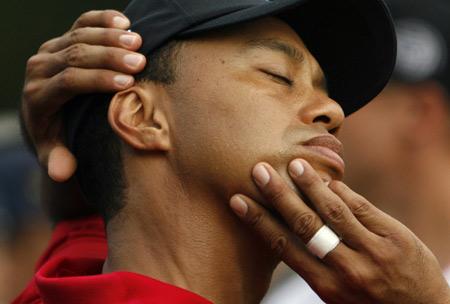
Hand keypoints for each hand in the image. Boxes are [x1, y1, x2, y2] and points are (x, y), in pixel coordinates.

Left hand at [22, 10, 145, 181]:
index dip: (98, 79)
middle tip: (140, 60)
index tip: (127, 82)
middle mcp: (39, 68)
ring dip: (110, 36)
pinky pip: (81, 23)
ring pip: (80, 35)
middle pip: (76, 55)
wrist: (44, 114)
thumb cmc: (57, 136)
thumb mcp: (54, 152)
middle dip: (110, 57)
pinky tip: (124, 21)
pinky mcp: (61, 40)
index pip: (69, 81)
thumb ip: (56, 161)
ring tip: (138, 41)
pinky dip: (102, 19)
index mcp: (39, 96)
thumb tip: (61, 173)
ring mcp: (50, 50)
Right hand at [229, 159, 449, 303]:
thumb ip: (318, 266)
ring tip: (295, 164)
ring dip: (311, 185)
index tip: (239, 201)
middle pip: (306, 225)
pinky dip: (343, 191)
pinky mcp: (396, 238)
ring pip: (335, 211)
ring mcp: (374, 252)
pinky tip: (329, 179)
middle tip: (260, 170)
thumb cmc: (371, 303)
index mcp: (327, 286)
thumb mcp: (338, 294)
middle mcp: (348, 269)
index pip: (285, 247)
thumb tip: (294, 224)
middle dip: (279, 195)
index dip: (259, 221)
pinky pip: (363, 208)